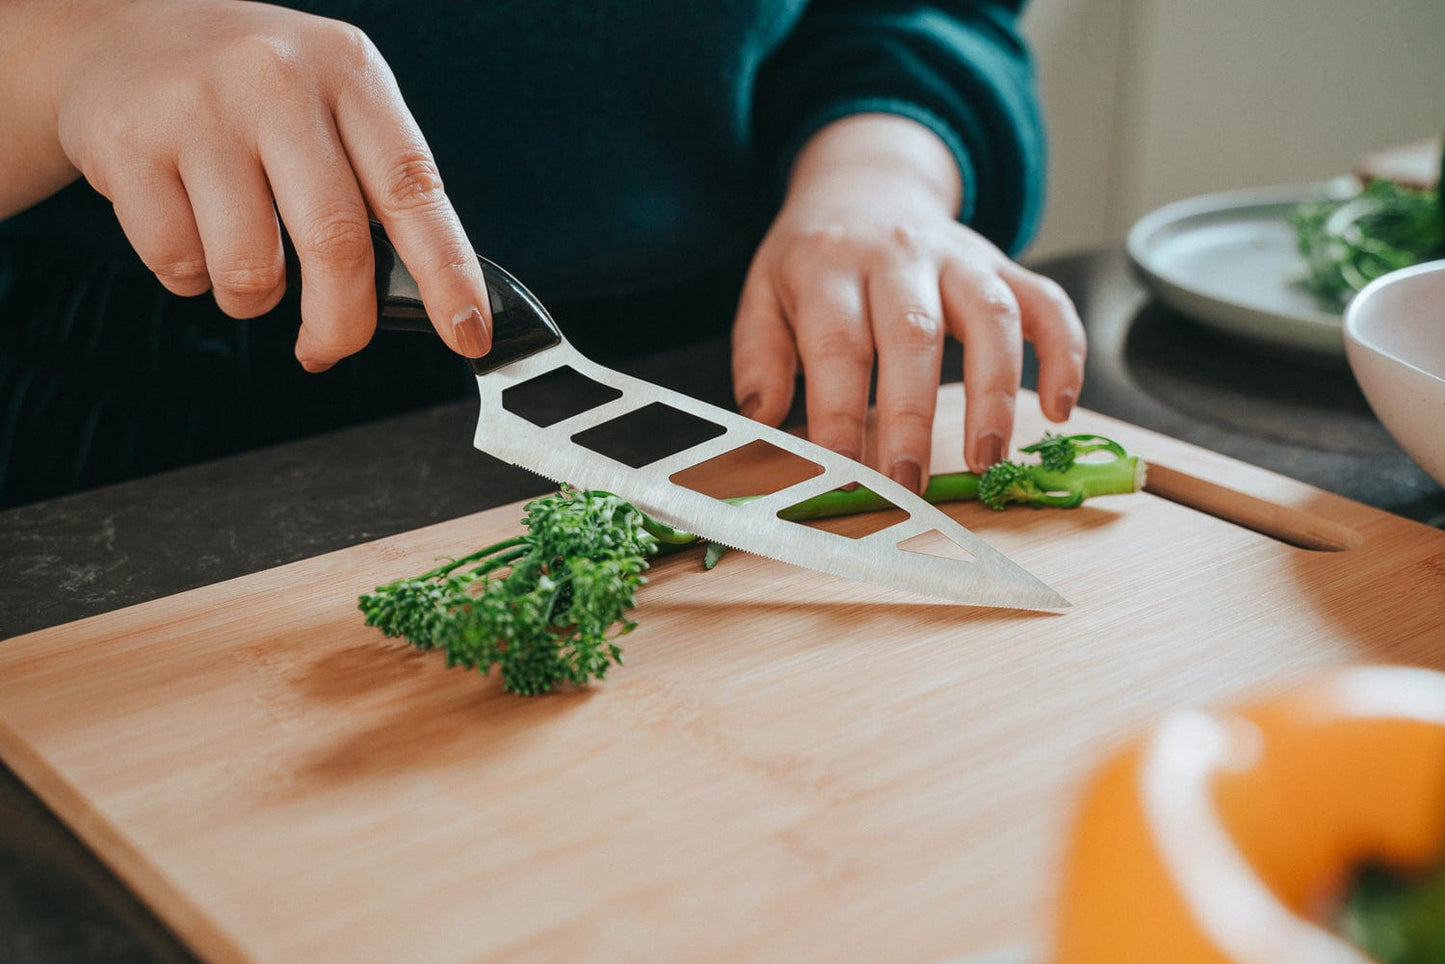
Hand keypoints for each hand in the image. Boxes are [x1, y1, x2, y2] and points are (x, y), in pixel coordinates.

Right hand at [9, 0, 490, 368]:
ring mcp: (199, 108)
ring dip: (252, 299)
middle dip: (341, 323)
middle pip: (335, 244)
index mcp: (349, 73)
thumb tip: (424, 297)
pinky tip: (190, 227)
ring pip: (249, 272)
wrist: (121, 34)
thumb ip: (375, 184)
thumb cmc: (251, 89)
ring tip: (244, 258)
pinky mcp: (128, 143)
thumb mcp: (331, 101)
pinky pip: (178, 263)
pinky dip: (191, 275)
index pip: (412, 189)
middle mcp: (277, 80)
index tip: (470, 333)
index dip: (448, 273)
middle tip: (330, 347)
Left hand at [731, 114, 1084, 489]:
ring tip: (987, 458)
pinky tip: (1059, 407)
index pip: (837, 344)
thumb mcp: (764, 294)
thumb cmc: (814, 260)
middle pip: (913, 334)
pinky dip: (1064, 352)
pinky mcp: (1003, 264)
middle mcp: (898, 256)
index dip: (839, 414)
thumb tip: (762, 420)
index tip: (841, 473)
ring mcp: (958, 257)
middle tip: (907, 485)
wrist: (865, 185)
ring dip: (995, 391)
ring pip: (991, 315)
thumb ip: (761, 355)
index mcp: (830, 267)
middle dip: (912, 417)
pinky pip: (1046, 302)